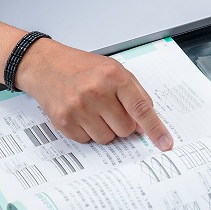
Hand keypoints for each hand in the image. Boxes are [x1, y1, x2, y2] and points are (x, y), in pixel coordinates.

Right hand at [15, 39, 172, 149]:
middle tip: (109, 108)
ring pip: (107, 138)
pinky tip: (80, 114)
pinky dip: (87, 131)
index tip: (165, 144)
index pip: (141, 109)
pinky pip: (87, 141)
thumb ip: (135, 95)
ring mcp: (78, 108)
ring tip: (92, 109)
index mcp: (113, 76)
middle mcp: (95, 91)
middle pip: (126, 129)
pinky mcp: (63, 121)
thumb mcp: (114, 70)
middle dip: (122, 123)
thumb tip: (147, 124)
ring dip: (104, 129)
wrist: (44, 65)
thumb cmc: (81, 67)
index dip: (156, 129)